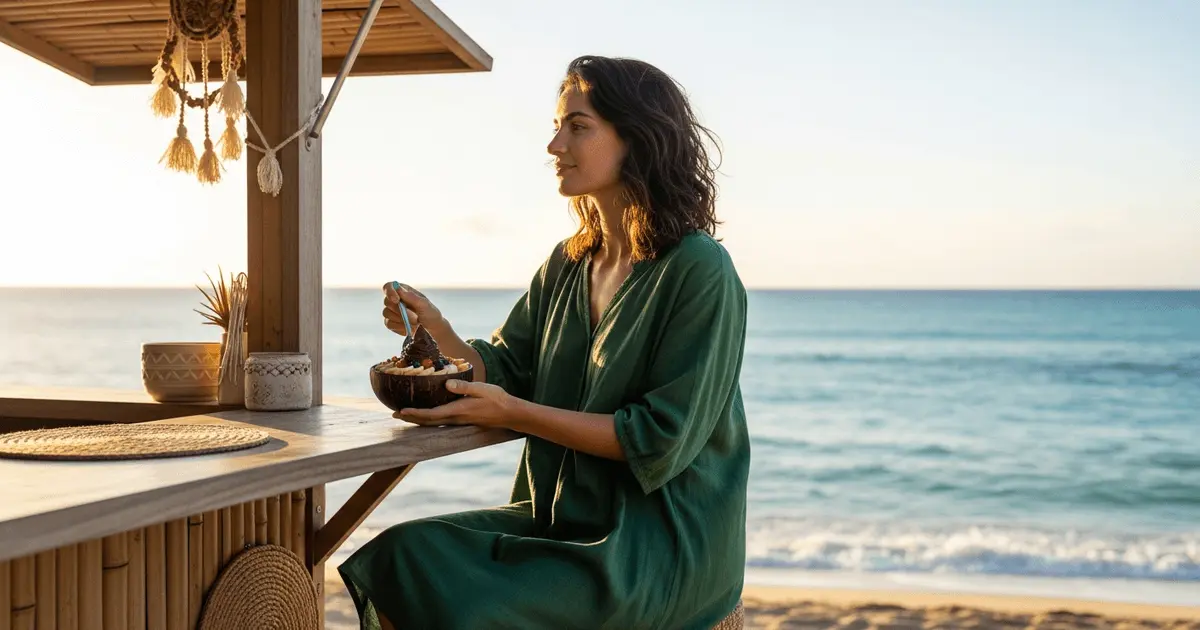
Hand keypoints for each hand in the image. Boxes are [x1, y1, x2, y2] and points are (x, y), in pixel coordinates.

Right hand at [382, 282, 443, 336]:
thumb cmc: (430, 314)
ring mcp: (392, 311)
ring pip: (386, 313)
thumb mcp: (425, 305)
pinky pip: (389, 324)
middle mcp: (396, 299)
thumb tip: (398, 288)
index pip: (389, 286)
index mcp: (404, 291)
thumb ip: (412, 297)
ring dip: (401, 319)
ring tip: (415, 323)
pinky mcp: (391, 322)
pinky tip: (409, 328)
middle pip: (387, 301)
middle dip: (400, 310)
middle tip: (414, 318)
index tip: (396, 300)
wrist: (432, 329)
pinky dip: (399, 327)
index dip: (390, 292)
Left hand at [393, 380, 514, 428]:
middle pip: (428, 421)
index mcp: (458, 410)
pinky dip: (427, 418)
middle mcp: (455, 418)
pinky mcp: (461, 420)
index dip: (415, 413)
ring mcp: (458, 421)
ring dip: (417, 419)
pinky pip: (440, 421)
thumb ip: (464, 387)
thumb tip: (447, 384)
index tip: (401, 411)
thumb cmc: (497, 399)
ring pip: (432, 422)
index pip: (432, 414)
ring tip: (404, 415)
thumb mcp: (482, 389)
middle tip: (395, 414)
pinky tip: (424, 414)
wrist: (509, 413)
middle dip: (411, 418)